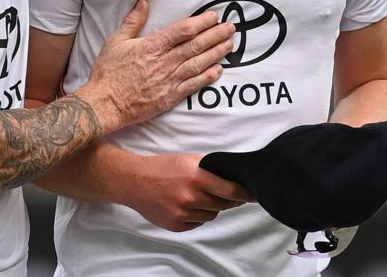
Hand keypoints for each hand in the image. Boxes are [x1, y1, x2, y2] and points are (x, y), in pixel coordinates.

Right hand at [80, 0, 233, 130]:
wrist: (104, 103)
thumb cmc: (108, 72)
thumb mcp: (116, 41)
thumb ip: (133, 21)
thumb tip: (144, 3)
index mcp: (152, 45)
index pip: (183, 30)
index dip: (201, 22)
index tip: (213, 16)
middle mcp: (164, 61)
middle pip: (196, 45)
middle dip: (216, 35)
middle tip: (231, 27)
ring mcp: (169, 80)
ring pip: (199, 64)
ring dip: (216, 53)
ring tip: (230, 44)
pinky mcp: (170, 97)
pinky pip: (193, 86)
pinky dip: (207, 77)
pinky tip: (218, 70)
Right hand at [120, 152, 253, 231]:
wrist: (134, 181)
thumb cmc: (162, 167)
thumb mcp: (188, 160)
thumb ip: (210, 169)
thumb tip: (232, 178)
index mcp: (196, 177)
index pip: (230, 190)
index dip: (244, 194)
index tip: (252, 195)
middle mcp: (190, 197)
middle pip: (223, 205)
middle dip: (228, 200)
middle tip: (227, 194)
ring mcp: (182, 213)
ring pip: (211, 215)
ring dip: (211, 207)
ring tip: (199, 196)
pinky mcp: (176, 225)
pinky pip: (197, 222)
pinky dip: (197, 215)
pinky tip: (188, 205)